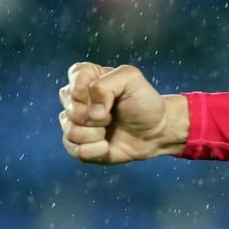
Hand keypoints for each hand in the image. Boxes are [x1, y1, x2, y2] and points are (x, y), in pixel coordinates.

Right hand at [58, 62, 188, 163]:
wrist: (155, 131)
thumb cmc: (143, 103)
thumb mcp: (131, 80)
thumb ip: (106, 84)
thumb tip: (92, 112)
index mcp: (84, 77)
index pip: (74, 78)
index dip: (92, 91)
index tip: (112, 96)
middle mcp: (74, 99)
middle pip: (72, 109)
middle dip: (97, 116)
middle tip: (112, 115)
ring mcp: (74, 123)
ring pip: (72, 132)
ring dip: (97, 134)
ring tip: (110, 128)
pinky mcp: (77, 145)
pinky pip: (77, 151)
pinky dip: (97, 150)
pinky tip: (107, 144)